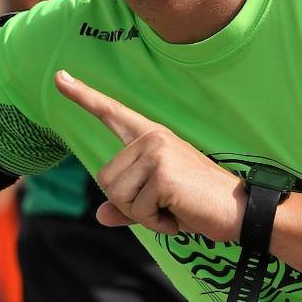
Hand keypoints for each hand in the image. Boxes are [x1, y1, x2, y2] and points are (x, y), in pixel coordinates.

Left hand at [54, 70, 243, 238]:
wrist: (241, 212)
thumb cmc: (199, 205)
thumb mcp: (159, 203)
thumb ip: (127, 207)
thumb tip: (99, 216)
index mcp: (151, 137)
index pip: (111, 112)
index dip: (83, 96)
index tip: (60, 77)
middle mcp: (152, 138)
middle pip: (106, 181)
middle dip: (131, 206)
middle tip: (165, 205)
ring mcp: (157, 152)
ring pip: (117, 197)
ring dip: (143, 215)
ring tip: (173, 208)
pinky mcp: (162, 173)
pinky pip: (136, 210)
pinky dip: (155, 223)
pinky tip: (178, 214)